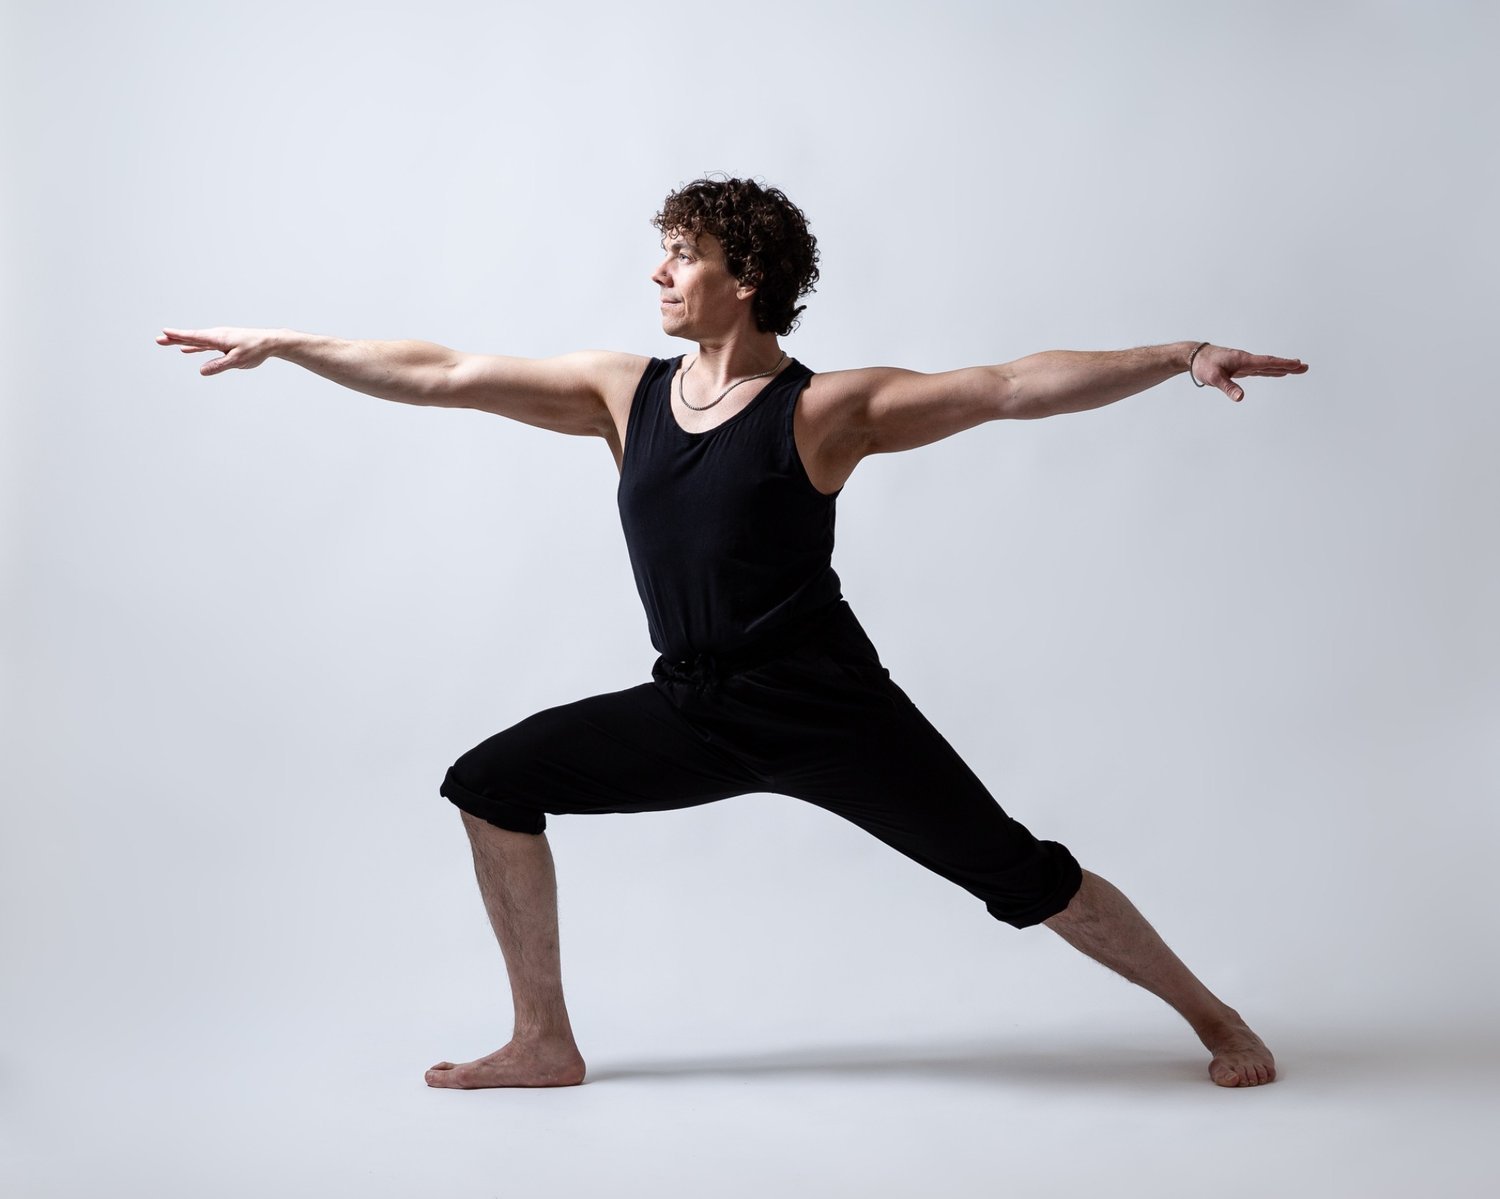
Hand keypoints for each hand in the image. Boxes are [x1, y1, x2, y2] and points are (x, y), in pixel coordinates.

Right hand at [156, 326, 282, 375]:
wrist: (269, 342)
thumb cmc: (255, 350)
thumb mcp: (237, 361)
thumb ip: (219, 365)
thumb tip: (201, 370)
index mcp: (218, 338)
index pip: (195, 337)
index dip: (179, 335)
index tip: (164, 332)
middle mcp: (216, 336)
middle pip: (192, 337)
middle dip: (175, 338)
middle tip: (158, 339)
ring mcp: (219, 338)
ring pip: (196, 340)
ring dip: (182, 342)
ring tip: (167, 342)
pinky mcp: (223, 343)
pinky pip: (205, 345)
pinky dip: (194, 346)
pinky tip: (186, 350)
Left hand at [1190, 344, 1308, 401]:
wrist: (1195, 356)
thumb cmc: (1204, 365)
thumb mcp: (1214, 378)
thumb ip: (1228, 387)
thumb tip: (1241, 398)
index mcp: (1243, 360)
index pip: (1266, 363)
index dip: (1282, 364)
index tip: (1297, 364)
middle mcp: (1246, 360)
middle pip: (1271, 363)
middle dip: (1288, 365)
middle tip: (1305, 367)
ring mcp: (1244, 364)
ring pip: (1267, 366)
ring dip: (1282, 367)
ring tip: (1298, 368)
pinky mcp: (1241, 367)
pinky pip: (1260, 369)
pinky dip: (1271, 370)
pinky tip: (1278, 372)